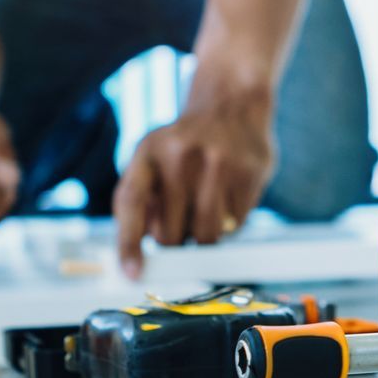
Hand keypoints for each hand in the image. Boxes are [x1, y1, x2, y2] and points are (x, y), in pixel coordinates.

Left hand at [114, 93, 275, 277]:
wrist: (231, 103)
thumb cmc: (184, 143)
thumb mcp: (150, 158)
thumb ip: (139, 199)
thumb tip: (140, 246)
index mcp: (148, 151)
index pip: (131, 203)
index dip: (128, 244)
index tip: (133, 274)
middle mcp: (181, 156)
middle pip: (170, 234)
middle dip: (174, 239)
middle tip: (181, 219)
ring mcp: (218, 163)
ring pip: (205, 237)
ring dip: (203, 237)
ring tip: (204, 209)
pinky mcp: (249, 173)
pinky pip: (235, 226)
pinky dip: (230, 222)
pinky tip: (228, 195)